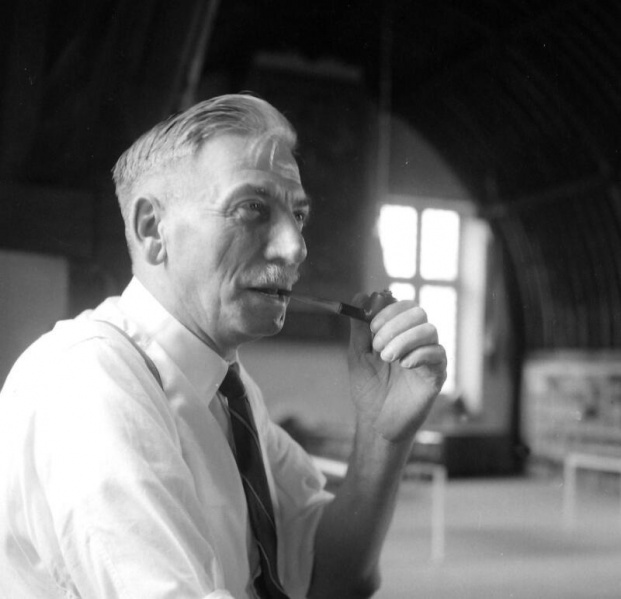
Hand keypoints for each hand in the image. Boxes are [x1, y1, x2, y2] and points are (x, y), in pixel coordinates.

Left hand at [348, 294, 446, 442]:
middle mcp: (416, 340)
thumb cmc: (368, 388)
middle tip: (378, 345)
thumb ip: (359, 327)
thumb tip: (361, 296)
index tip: (372, 325)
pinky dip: (419, 354)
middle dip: (395, 324)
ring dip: (405, 339)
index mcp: (398, 332)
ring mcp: (428, 356)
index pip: (402, 305)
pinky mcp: (437, 374)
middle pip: (418, 312)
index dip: (388, 310)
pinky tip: (404, 365)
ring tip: (387, 358)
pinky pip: (438, 354)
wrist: (376, 421)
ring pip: (429, 330)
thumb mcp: (357, 354)